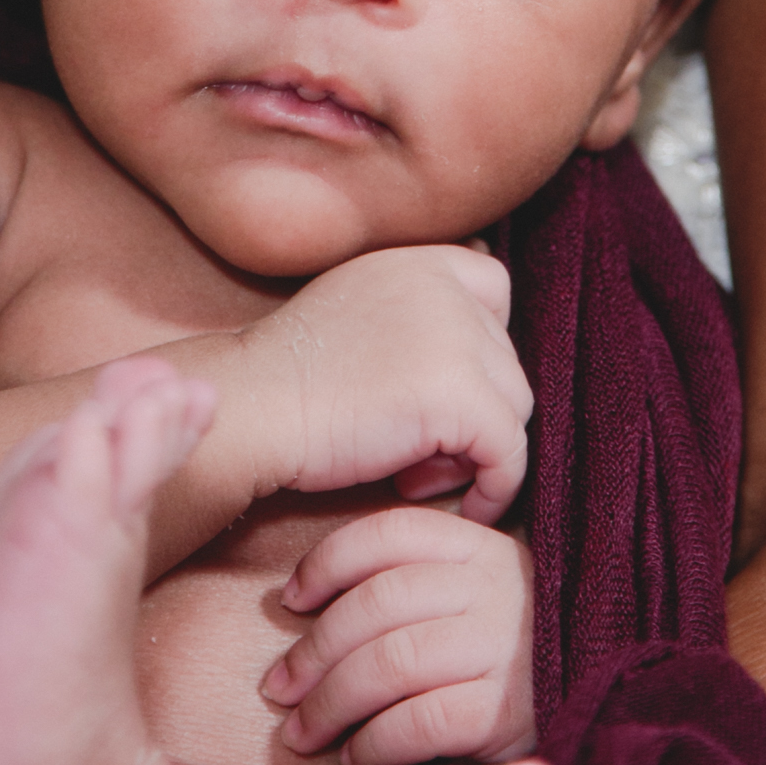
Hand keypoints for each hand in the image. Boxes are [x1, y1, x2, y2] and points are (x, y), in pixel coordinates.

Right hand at [237, 246, 532, 525]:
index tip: (444, 389)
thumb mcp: (351, 313)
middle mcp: (444, 287)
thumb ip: (410, 314)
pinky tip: (457, 502)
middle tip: (415, 450)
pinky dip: (495, 486)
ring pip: (513, 405)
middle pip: (504, 358)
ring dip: (474, 447)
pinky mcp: (460, 395)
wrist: (252, 410)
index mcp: (417, 262)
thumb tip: (473, 353)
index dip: (482, 344)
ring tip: (415, 471)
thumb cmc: (286, 381)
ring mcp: (456, 337)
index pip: (493, 288)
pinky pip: (509, 451)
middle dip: (470, 408)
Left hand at [262, 506, 535, 764]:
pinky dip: (373, 744)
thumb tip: (312, 598)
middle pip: (375, 605)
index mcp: (481, 548)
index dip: (325, 564)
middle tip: (280, 688)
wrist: (612, 703)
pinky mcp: (508, 713)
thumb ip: (420, 582)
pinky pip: (418, 722)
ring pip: (388, 664)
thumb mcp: (483, 594)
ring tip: (304, 733)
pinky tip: (357, 759)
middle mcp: (494, 589)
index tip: (292, 600)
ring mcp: (504, 649)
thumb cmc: (520, 654)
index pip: (387, 534)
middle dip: (313, 652)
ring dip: (330, 704)